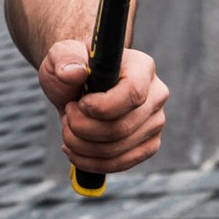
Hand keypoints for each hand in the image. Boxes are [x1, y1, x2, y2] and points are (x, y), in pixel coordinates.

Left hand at [39, 41, 167, 174]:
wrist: (78, 85)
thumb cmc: (73, 66)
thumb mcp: (62, 54)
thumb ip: (65, 57)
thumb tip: (74, 73)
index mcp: (142, 67)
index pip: (133, 94)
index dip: (101, 106)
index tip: (78, 103)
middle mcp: (156, 95)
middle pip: (120, 127)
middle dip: (82, 128)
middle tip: (67, 113)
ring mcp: (156, 122)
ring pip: (117, 149)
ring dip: (81, 145)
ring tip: (68, 127)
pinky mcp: (148, 145)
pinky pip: (121, 163)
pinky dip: (90, 161)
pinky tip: (74, 148)